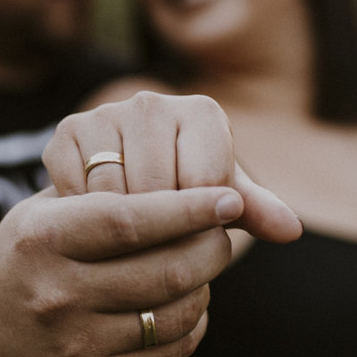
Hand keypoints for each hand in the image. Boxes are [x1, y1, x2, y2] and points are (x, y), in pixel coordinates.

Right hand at [0, 184, 242, 356]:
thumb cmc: (28, 251)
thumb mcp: (48, 210)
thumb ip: (110, 194)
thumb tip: (197, 191)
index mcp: (44, 239)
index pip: (131, 221)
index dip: (189, 209)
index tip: (230, 198)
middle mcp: (57, 293)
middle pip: (164, 271)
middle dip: (210, 248)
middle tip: (222, 232)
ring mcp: (76, 342)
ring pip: (175, 313)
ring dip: (204, 286)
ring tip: (200, 265)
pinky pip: (171, 350)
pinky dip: (193, 322)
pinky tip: (186, 301)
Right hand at [44, 91, 301, 242]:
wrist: (122, 179)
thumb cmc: (185, 193)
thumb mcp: (219, 203)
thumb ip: (254, 212)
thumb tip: (291, 230)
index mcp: (202, 111)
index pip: (205, 182)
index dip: (198, 224)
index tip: (194, 240)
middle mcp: (151, 101)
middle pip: (157, 189)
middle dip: (159, 233)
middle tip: (157, 254)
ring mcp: (103, 112)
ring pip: (113, 194)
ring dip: (119, 233)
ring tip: (128, 250)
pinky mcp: (65, 130)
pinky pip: (75, 190)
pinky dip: (84, 220)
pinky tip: (96, 229)